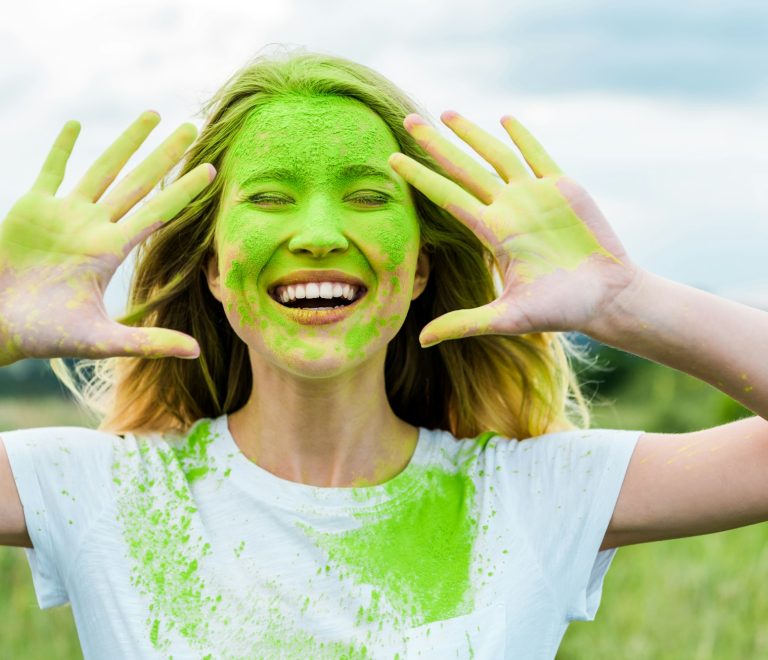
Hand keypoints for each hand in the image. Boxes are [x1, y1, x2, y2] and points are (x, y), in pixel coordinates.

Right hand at [0, 111, 214, 363]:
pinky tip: (78, 124)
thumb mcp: (102, 341)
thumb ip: (149, 343)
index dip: (184, 192)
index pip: (158, 212)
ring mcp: (64, 215)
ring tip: (153, 113)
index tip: (211, 171)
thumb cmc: (45, 336)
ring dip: (126, 141)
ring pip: (103, 168)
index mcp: (110, 251)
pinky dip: (62, 148)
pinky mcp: (30, 207)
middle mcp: (94, 227)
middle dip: (167, 155)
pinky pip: (51, 170)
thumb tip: (197, 352)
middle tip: (194, 128)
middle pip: (140, 181)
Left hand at [389, 111, 638, 346]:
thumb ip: (465, 323)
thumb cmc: (560, 310)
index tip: (392, 160)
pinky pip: (538, 156)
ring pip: (496, 156)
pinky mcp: (564, 188)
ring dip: (473, 134)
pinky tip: (504, 119)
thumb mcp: (508, 318)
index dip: (421, 178)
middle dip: (436, 145)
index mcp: (493, 233)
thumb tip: (421, 340)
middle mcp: (508, 210)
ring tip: (446, 114)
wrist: (607, 297)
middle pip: (464, 169)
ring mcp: (535, 196)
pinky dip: (522, 137)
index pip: (448, 198)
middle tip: (409, 119)